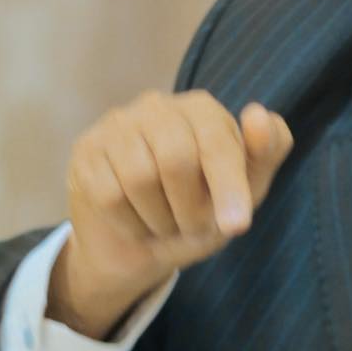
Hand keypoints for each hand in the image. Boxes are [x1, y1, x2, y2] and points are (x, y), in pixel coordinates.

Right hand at [49, 91, 292, 338]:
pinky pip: (108, 195)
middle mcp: (157, 105)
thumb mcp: (243, 192)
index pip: (216, 142)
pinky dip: (130, 223)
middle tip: (192, 226)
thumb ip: (265, 154)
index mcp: (202, 109)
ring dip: (159, 219)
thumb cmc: (201, 210)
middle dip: (190, 209)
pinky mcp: (86, 150)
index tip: (237, 225)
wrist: (141, 246)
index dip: (228, 187)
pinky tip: (135, 222)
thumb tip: (260, 114)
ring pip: (139, 179)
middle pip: (175, 160)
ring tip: (165, 223)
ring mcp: (117, 124)